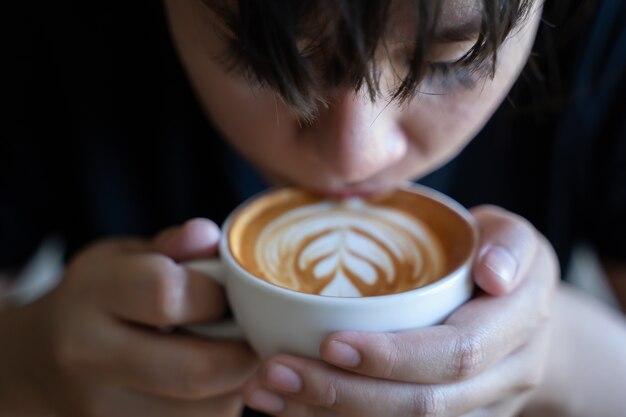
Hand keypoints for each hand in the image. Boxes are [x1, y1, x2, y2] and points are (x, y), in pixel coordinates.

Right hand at [0, 218, 257, 416]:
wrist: (40, 363)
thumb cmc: (97, 298)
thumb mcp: (124, 257)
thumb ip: (171, 246)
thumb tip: (208, 235)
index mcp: (89, 298)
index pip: (169, 295)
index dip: (217, 294)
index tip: (229, 293)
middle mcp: (89, 361)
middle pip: (196, 371)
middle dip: (242, 352)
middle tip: (251, 332)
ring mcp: (105, 413)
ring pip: (207, 409)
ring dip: (235, 382)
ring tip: (221, 354)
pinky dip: (219, 402)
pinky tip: (206, 381)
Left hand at [242, 205, 558, 416]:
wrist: (524, 316)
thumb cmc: (502, 262)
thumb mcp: (514, 236)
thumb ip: (507, 244)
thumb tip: (493, 272)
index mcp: (518, 325)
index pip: (456, 353)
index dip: (394, 356)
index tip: (330, 343)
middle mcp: (505, 378)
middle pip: (424, 405)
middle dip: (345, 394)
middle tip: (275, 372)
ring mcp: (480, 408)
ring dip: (328, 414)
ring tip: (265, 392)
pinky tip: (290, 406)